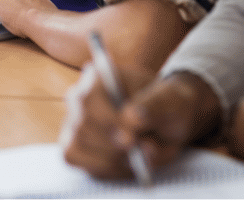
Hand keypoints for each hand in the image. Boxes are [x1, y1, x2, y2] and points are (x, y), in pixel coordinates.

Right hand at [62, 70, 221, 178]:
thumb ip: (153, 107)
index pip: (89, 99)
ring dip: (110, 159)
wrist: (166, 119)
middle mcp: (80, 96)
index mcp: (99, 75)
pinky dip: (101, 167)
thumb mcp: (169, 102)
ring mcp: (74, 121)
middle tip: (136, 151)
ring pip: (77, 146)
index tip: (130, 140)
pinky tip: (122, 162)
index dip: (107, 121)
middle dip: (111, 146)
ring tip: (135, 155)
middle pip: (81, 125)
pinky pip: (75, 159)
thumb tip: (131, 119)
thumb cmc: (165, 105)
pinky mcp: (74, 144)